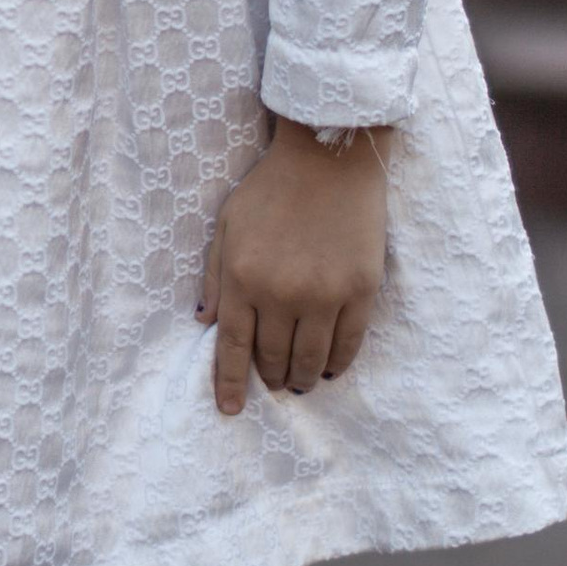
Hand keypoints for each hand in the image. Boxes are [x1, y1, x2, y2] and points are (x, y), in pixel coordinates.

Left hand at [198, 121, 388, 415]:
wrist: (330, 156)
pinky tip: (330, 369)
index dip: (230, 384)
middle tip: (272, 382)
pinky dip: (337, 364)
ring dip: (302, 378)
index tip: (231, 409)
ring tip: (299, 381)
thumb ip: (216, 276)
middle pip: (272, 358)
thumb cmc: (273, 187)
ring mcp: (324, 294)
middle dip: (269, 377)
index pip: (233, 347)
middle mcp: (282, 292)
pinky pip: (349, 344)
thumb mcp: (228, 224)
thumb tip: (205, 323)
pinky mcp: (361, 289)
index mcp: (243, 277)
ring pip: (310, 360)